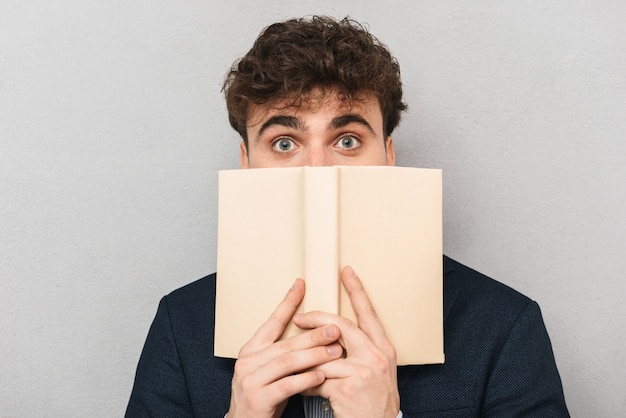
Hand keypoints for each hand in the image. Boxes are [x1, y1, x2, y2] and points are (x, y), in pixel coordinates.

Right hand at [227, 278, 343, 417]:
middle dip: (313, 335)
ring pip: (287, 362)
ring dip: (315, 356)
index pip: (272, 321)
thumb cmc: (263, 397)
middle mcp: (247, 361)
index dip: (287, 303)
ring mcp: (250, 379)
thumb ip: (286, 354)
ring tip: (336, 351)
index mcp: (252, 349)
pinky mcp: (257, 399)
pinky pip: (286, 385)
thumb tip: (317, 335)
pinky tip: (321, 375)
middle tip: (336, 328)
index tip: (301, 284)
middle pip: (286, 343)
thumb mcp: (271, 371)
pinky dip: (306, 379)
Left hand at [294, 267, 399, 417]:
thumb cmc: (373, 405)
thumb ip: (359, 352)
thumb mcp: (375, 373)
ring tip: (297, 367)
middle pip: (341, 326)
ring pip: (324, 354)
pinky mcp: (348, 387)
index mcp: (384, 349)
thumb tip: (332, 336)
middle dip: (317, 319)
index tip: (346, 272)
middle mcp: (377, 356)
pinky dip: (307, 385)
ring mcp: (363, 371)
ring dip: (307, 361)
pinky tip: (304, 390)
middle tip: (300, 318)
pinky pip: (317, 378)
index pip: (368, 313)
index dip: (357, 291)